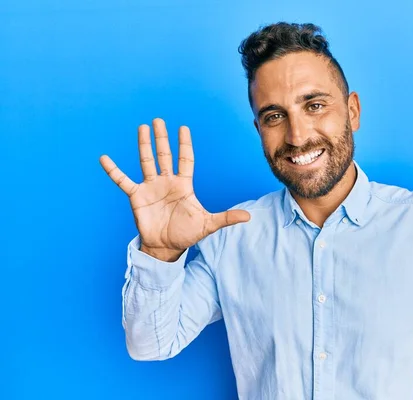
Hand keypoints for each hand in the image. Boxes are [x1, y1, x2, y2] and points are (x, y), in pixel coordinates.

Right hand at [99, 118, 249, 260]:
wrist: (166, 248)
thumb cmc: (187, 234)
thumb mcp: (208, 224)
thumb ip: (227, 217)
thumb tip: (249, 216)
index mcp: (183, 185)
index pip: (185, 159)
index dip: (184, 144)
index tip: (183, 128)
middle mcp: (167, 182)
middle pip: (164, 155)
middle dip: (162, 138)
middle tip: (158, 120)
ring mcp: (151, 187)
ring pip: (146, 161)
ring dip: (144, 145)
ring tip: (142, 127)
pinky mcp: (137, 196)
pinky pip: (123, 180)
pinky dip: (114, 170)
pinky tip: (104, 158)